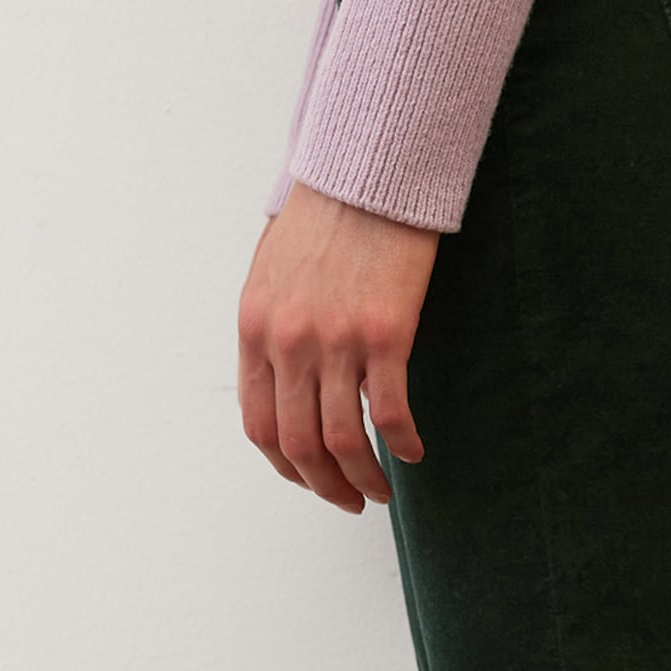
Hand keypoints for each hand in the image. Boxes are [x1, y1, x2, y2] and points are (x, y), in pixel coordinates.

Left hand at [237, 181, 435, 513]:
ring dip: (363, 478)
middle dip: (325, 486)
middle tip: (349, 500)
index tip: (310, 479)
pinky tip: (414, 452)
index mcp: (255, 329)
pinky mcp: (385, 333)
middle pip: (299, 444)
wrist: (368, 169)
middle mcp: (289, 342)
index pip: (259, 425)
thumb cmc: (326, 215)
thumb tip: (283, 379)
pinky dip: (402, 444)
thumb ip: (272, 329)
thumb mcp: (272, 272)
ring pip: (343, 440)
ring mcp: (335, 340)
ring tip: (381, 490)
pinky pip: (388, 413)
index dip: (285, 466)